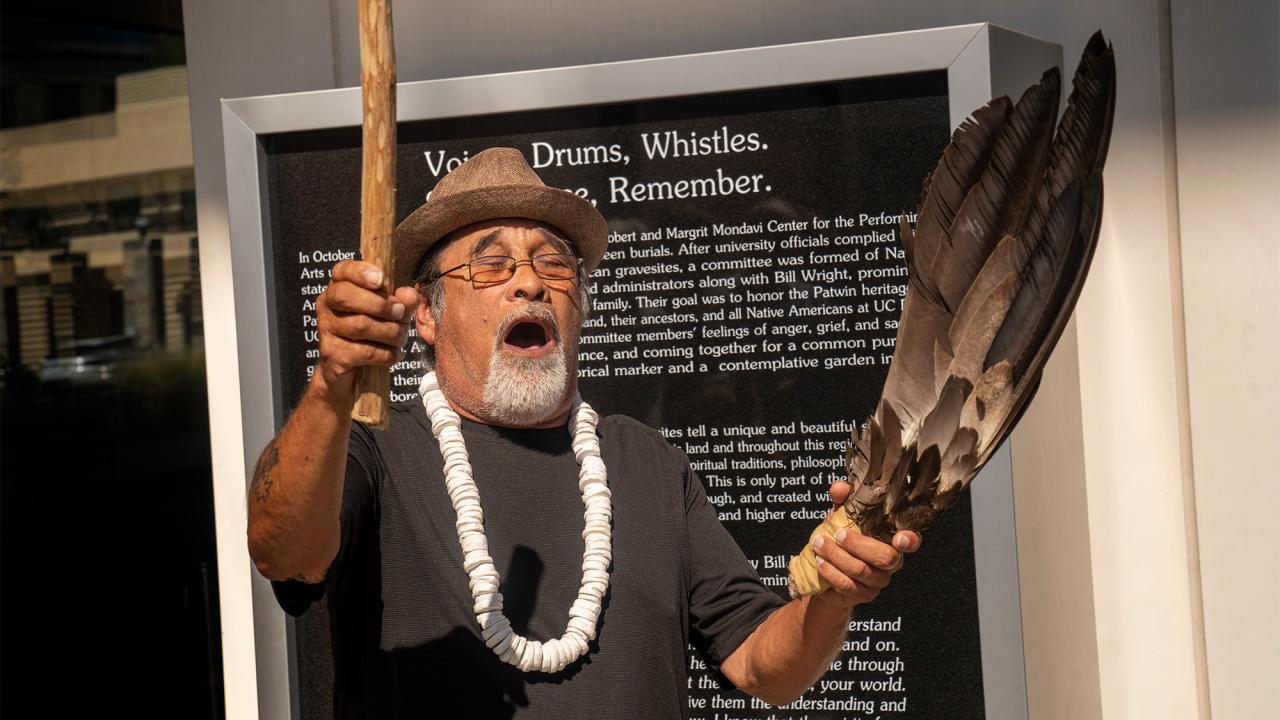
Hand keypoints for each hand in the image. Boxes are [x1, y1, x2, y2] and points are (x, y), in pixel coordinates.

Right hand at [314, 260, 419, 397]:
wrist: (351, 375)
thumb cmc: (372, 336)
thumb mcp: (391, 315)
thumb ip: (402, 302)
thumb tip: (409, 295)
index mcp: (340, 287)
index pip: (342, 270)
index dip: (360, 272)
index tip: (380, 279)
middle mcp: (327, 306)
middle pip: (346, 296)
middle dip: (380, 304)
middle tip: (400, 313)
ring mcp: (326, 330)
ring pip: (360, 325)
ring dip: (390, 332)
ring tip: (400, 338)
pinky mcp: (333, 354)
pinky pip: (365, 351)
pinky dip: (386, 354)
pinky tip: (394, 355)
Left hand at [811, 481, 920, 608]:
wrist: (823, 571)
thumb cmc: (840, 540)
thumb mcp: (840, 516)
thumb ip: (842, 500)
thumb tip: (840, 488)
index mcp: (892, 540)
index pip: (911, 541)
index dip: (910, 541)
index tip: (900, 538)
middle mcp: (892, 562)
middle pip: (885, 557)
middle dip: (859, 545)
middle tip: (838, 534)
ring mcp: (879, 581)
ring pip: (862, 571)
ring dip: (837, 557)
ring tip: (819, 545)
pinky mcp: (863, 595)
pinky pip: (848, 585)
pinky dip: (831, 572)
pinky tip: (820, 562)